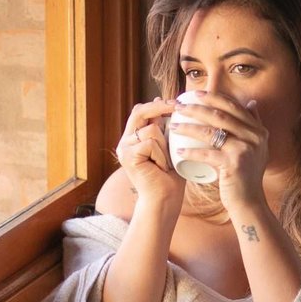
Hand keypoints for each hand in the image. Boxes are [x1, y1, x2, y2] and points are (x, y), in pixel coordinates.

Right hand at [114, 98, 182, 214]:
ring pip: (152, 129)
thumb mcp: (168, 147)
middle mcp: (125, 142)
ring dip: (165, 146)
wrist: (164, 201)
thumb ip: (163, 128)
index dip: (157, 105)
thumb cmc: (170, 178)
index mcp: (133, 139)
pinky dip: (161, 155)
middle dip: (160, 108)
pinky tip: (161, 168)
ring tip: (165, 163)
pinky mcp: (128, 155)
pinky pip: (151, 143)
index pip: (141, 112)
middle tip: (176, 106)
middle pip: (140, 112)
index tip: (175, 102)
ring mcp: (124, 149)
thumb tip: (160, 100)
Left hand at [168, 92, 267, 212]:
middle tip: (179, 106)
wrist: (250, 203)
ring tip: (174, 126)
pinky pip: (206, 154)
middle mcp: (254, 137)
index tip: (195, 93)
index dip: (213, 97)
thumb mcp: (257, 147)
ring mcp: (245, 149)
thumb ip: (254, 125)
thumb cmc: (246, 176)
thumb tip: (251, 102)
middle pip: (220, 115)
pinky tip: (178, 151)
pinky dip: (190, 153)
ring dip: (188, 127)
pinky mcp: (234, 164)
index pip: (233, 106)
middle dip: (196, 108)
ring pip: (211, 132)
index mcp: (258, 130)